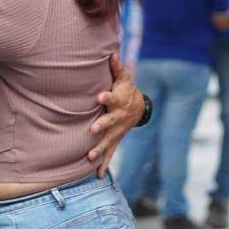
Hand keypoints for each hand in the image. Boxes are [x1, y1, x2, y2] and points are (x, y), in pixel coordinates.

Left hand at [88, 54, 144, 176]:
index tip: (99, 96)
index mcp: (118, 101)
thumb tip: (111, 54)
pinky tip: (99, 175)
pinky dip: (105, 163)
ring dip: (100, 149)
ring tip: (90, 158)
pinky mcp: (116, 139)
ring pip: (108, 141)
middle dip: (102, 126)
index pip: (112, 98)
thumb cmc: (126, 90)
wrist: (139, 108)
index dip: (106, 97)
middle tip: (93, 130)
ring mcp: (117, 130)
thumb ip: (116, 68)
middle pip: (109, 122)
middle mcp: (117, 117)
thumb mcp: (124, 78)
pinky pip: (110, 152)